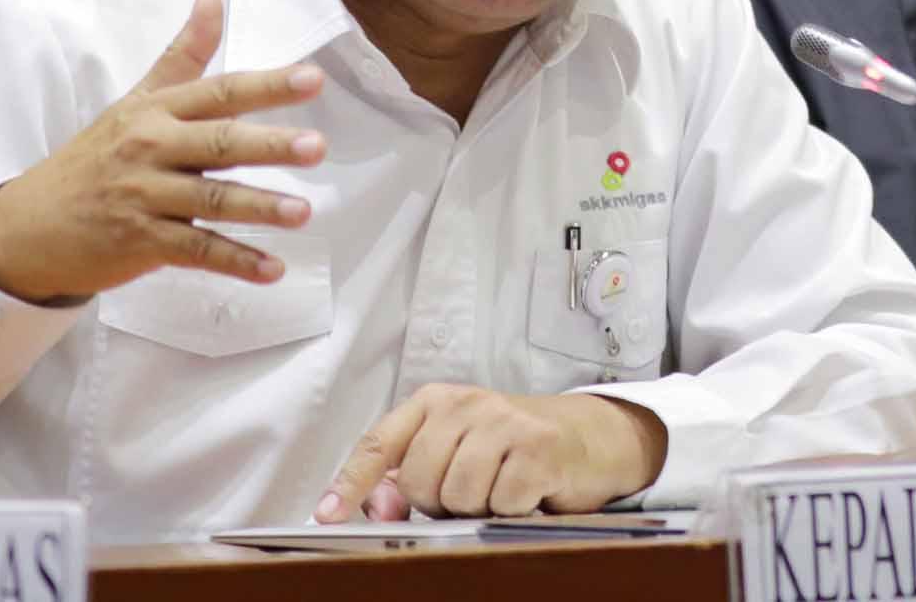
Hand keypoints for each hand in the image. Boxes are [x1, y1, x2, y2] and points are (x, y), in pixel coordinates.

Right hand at [0, 0, 326, 303]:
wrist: (28, 225)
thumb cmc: (94, 157)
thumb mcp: (136, 101)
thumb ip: (183, 54)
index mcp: (156, 112)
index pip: (219, 92)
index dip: (267, 85)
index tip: (313, 79)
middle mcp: (152, 150)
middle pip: (218, 144)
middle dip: (268, 145)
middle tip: (317, 147)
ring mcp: (145, 198)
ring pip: (210, 201)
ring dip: (259, 208)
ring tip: (304, 212)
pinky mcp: (141, 243)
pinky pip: (195, 252)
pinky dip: (234, 262)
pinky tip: (273, 269)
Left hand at [316, 385, 667, 520]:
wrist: (588, 436)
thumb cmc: (514, 447)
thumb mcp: (458, 453)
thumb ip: (412, 477)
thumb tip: (379, 505)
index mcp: (436, 402)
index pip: (381, 443)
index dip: (351, 482)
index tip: (327, 514)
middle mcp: (467, 404)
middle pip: (419, 479)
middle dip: (438, 501)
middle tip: (469, 490)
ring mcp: (504, 422)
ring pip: (457, 495)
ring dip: (477, 507)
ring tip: (498, 488)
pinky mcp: (537, 448)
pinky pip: (500, 503)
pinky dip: (510, 509)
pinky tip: (525, 490)